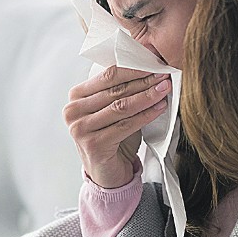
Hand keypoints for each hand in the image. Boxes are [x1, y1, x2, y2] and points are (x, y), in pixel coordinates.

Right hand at [63, 66, 169, 187]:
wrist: (108, 173)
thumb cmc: (112, 138)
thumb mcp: (112, 109)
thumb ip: (121, 90)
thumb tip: (148, 68)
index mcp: (76, 97)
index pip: (107, 75)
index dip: (132, 68)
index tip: (154, 63)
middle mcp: (73, 111)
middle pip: (115, 90)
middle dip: (143, 81)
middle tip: (163, 75)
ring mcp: (80, 129)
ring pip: (121, 106)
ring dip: (146, 96)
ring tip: (164, 89)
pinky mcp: (93, 144)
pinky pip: (125, 125)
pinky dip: (146, 115)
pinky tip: (159, 108)